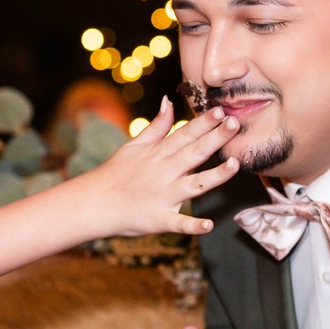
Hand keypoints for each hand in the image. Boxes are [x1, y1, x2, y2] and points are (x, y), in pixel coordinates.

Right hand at [72, 97, 238, 237]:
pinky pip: (178, 223)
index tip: (221, 110)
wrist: (94, 203)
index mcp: (159, 154)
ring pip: (194, 185)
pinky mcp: (159, 219)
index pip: (185, 135)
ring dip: (214, 176)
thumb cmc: (116, 172)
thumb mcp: (135, 145)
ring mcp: (163, 196)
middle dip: (215, 139)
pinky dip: (193, 226)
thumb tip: (169, 102)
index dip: (204, 123)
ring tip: (234, 165)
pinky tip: (208, 225)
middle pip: (194, 153)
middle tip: (235, 124)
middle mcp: (164, 172)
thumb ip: (157, 126)